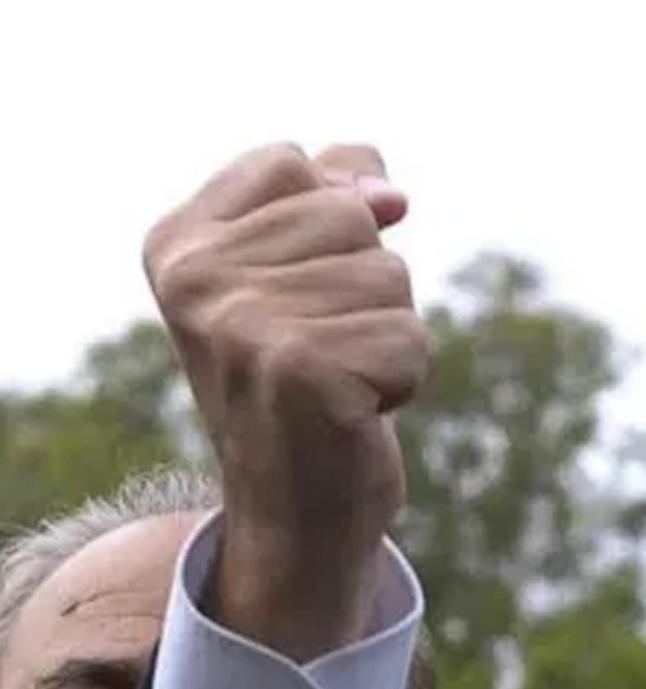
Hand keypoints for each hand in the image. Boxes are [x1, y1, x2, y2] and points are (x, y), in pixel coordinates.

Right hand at [144, 143, 426, 660]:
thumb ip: (335, 192)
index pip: (293, 162)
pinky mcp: (301, 371)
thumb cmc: (307, 379)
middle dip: (368, 286)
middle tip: (323, 348)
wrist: (296, 511)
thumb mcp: (301, 272)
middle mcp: (193, 280)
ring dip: (388, 334)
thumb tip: (388, 192)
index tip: (299, 289)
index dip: (332, 222)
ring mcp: (240, 325)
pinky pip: (411, 337)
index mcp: (177, 244)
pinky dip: (403, 379)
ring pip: (390, 278)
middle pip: (353, 218)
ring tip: (338, 379)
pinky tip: (355, 412)